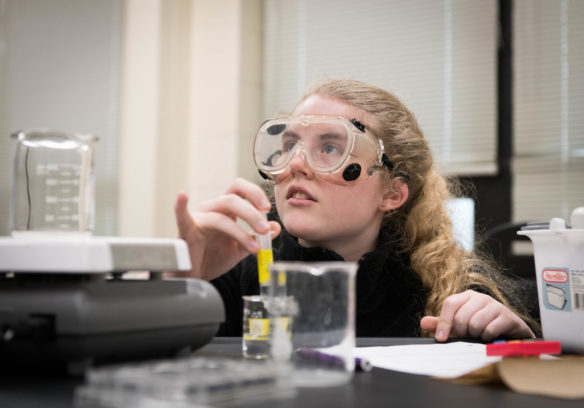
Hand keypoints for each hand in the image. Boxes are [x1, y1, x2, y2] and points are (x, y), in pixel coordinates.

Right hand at [172, 178, 280, 280]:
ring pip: (220, 216)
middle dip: (252, 214)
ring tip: (254, 248)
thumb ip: (256, 237)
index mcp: (225, 210)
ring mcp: (198, 218)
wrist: (194, 277)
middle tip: (264, 230)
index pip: (240, 190)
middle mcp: (212, 209)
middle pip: (232, 199)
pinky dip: (181, 206)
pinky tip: (182, 196)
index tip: (268, 208)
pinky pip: (182, 216)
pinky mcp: (186, 231)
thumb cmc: (212, 258)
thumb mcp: (240, 248)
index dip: (255, 193)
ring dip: (240, 231)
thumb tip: (275, 227)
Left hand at [420, 290, 534, 341]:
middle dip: (462, 332)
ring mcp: (495, 305)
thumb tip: (422, 322)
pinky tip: (490, 337)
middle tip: (468, 336)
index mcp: (466, 296)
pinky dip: (487, 338)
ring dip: (476, 335)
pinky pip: (489, 330)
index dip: (443, 322)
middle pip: (461, 316)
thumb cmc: (481, 327)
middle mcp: (480, 297)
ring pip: (475, 324)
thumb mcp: (460, 325)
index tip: (441, 338)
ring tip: (480, 335)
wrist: (511, 333)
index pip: (450, 304)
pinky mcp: (508, 316)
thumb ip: (441, 323)